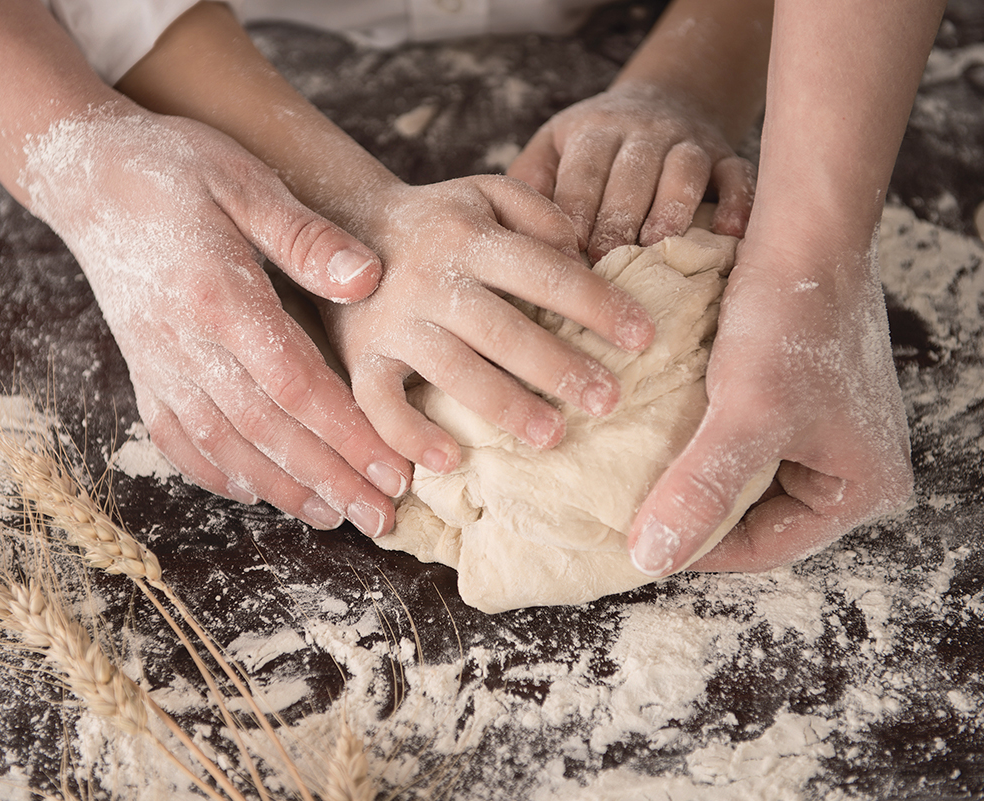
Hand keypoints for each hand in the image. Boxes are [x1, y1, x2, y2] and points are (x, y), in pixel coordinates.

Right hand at [22, 101, 411, 535]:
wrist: (84, 174)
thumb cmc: (175, 168)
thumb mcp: (245, 180)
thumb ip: (306, 236)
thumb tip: (369, 278)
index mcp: (218, 297)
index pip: (295, 385)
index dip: (347, 435)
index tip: (395, 471)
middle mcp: (183, 344)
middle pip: (267, 431)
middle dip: (330, 479)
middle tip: (383, 517)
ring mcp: (156, 364)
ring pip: (225, 445)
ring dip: (284, 489)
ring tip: (337, 517)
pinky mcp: (142, 371)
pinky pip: (177, 439)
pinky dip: (218, 473)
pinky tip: (257, 492)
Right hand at [322, 176, 656, 472]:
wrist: (339, 227)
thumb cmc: (436, 221)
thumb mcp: (484, 193)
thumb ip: (538, 214)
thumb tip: (585, 255)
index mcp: (470, 237)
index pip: (544, 271)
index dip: (597, 302)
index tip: (644, 336)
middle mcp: (431, 280)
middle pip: (502, 328)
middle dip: (558, 365)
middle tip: (608, 400)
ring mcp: (392, 323)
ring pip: (451, 370)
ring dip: (503, 406)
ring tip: (552, 436)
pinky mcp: (360, 358)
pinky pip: (381, 404)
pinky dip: (411, 436)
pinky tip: (451, 462)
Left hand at [508, 84, 754, 262]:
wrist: (662, 99)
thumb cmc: (593, 144)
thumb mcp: (553, 145)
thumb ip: (530, 181)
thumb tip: (508, 233)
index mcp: (595, 130)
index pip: (584, 171)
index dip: (577, 210)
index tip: (566, 253)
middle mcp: (644, 131)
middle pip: (632, 173)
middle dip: (619, 217)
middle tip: (606, 261)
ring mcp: (689, 142)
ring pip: (684, 171)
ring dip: (672, 208)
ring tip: (658, 246)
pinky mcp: (726, 155)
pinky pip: (738, 175)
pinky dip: (738, 202)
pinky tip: (731, 234)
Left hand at [628, 233, 912, 575]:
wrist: (804, 231)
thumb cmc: (792, 318)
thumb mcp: (746, 413)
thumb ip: (702, 488)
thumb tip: (651, 558)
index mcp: (864, 489)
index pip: (767, 548)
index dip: (697, 549)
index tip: (633, 546)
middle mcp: (850, 469)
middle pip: (754, 518)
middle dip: (693, 515)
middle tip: (627, 519)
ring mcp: (822, 435)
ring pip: (740, 480)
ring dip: (690, 478)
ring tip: (633, 483)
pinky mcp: (793, 403)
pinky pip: (737, 443)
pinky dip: (696, 444)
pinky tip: (653, 441)